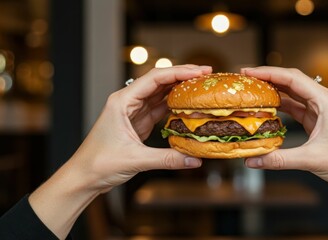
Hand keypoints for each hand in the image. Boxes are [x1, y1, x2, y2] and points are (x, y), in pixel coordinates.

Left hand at [71, 64, 211, 190]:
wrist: (84, 177)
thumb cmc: (98, 164)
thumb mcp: (135, 160)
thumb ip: (167, 159)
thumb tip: (194, 159)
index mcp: (122, 101)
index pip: (154, 79)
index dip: (179, 72)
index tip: (199, 71)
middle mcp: (128, 101)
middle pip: (159, 82)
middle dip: (183, 76)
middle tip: (206, 74)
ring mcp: (134, 112)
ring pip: (160, 94)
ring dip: (180, 89)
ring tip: (201, 86)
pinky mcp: (139, 123)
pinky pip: (160, 109)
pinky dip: (175, 106)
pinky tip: (188, 104)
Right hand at [241, 66, 327, 236]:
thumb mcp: (310, 159)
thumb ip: (279, 159)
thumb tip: (252, 160)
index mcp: (326, 100)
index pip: (292, 79)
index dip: (268, 73)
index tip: (249, 71)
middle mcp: (324, 100)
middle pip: (291, 82)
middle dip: (268, 79)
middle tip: (246, 78)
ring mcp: (321, 110)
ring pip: (293, 94)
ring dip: (274, 91)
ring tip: (253, 91)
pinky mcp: (318, 120)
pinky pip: (296, 107)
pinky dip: (281, 106)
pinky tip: (268, 107)